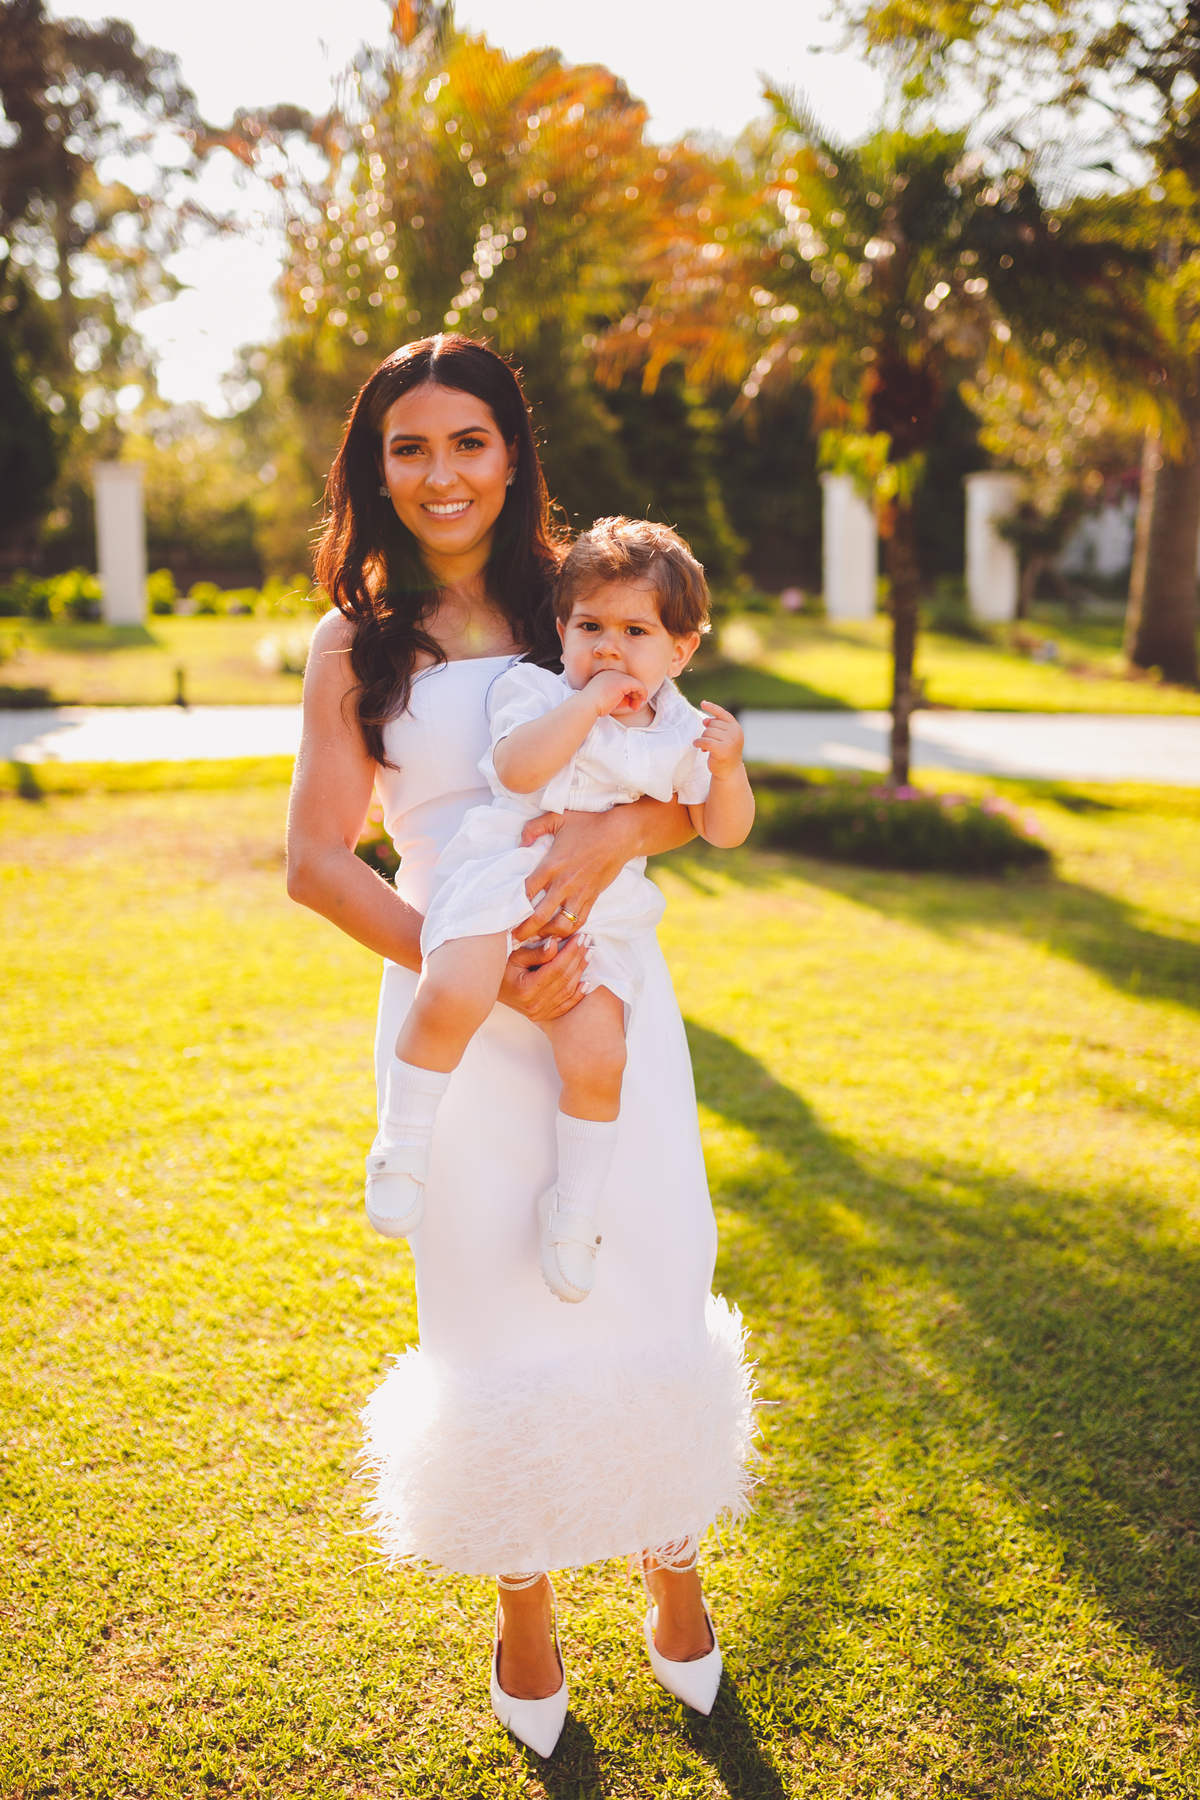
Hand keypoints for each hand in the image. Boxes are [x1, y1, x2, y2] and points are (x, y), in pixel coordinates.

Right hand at [497, 932, 587, 1021]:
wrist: (486, 989)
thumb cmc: (499, 969)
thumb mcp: (515, 956)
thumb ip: (536, 952)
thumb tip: (555, 943)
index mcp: (525, 989)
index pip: (556, 968)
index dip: (570, 952)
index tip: (580, 937)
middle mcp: (533, 1005)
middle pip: (564, 979)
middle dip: (578, 958)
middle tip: (587, 942)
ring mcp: (538, 1013)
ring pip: (567, 992)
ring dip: (580, 972)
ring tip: (588, 955)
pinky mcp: (541, 1016)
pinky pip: (565, 1006)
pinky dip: (578, 994)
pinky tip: (587, 982)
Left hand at [514, 808, 636, 936]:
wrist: (620, 834)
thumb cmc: (588, 824)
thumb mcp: (557, 817)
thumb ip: (533, 828)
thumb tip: (520, 843)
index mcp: (551, 865)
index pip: (526, 892)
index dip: (512, 906)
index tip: (503, 915)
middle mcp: (564, 884)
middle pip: (539, 916)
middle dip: (524, 931)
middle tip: (513, 939)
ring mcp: (580, 893)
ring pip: (560, 925)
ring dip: (546, 935)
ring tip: (535, 940)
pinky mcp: (593, 898)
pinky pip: (579, 922)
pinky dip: (568, 931)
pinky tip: (559, 934)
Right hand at [586, 668, 647, 717]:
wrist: (587, 705)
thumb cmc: (595, 706)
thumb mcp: (609, 700)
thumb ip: (620, 698)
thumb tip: (632, 700)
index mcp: (606, 676)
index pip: (622, 682)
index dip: (628, 694)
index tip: (629, 704)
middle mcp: (612, 673)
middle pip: (629, 682)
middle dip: (634, 695)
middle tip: (635, 707)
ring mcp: (617, 676)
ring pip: (635, 683)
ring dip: (638, 696)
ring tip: (636, 707)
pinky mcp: (622, 682)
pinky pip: (638, 685)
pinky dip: (643, 692)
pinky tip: (643, 699)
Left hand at [695, 701, 744, 776]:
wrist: (729, 772)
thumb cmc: (725, 754)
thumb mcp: (724, 738)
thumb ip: (717, 728)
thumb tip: (706, 719)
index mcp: (736, 728)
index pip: (723, 714)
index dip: (712, 708)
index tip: (703, 703)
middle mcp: (735, 733)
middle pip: (712, 724)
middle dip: (707, 732)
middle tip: (707, 743)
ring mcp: (730, 741)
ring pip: (708, 732)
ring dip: (703, 739)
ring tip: (705, 747)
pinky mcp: (721, 749)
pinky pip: (705, 741)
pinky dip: (699, 743)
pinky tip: (699, 747)